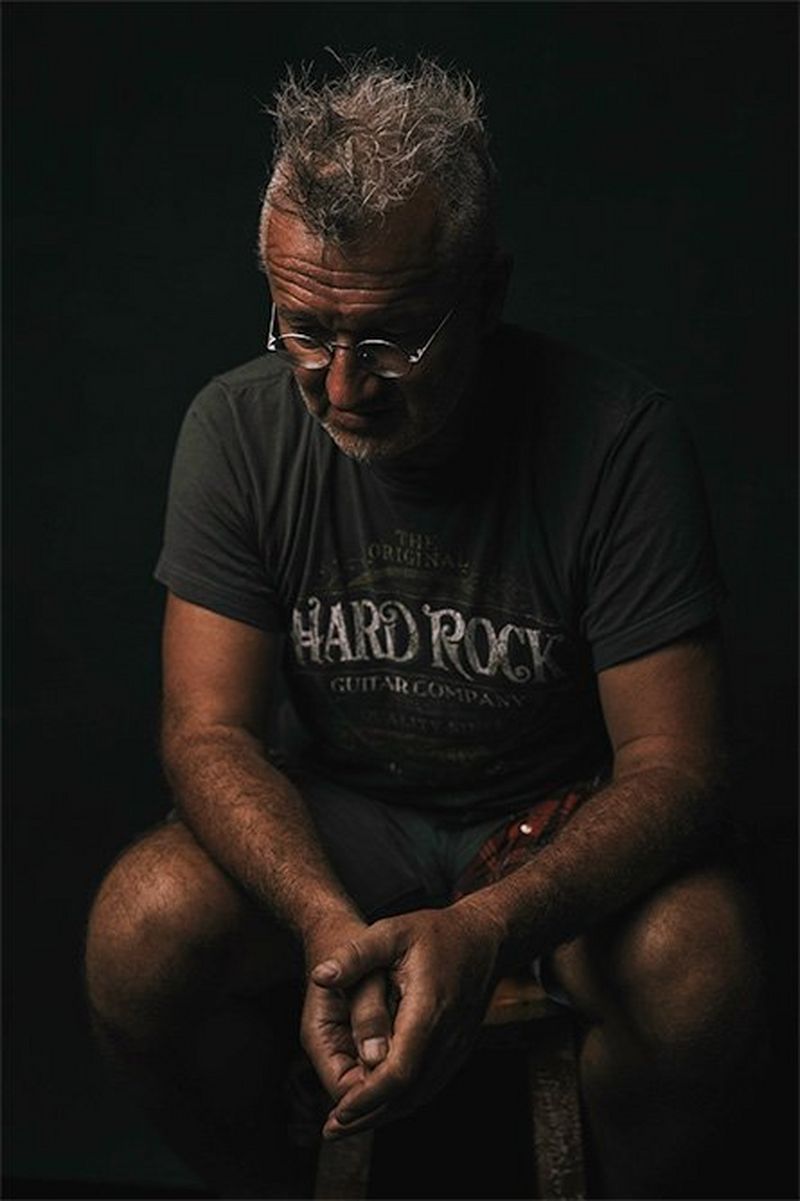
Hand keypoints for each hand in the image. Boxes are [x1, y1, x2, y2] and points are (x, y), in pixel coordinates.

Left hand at [309, 898, 504, 1138]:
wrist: (484, 939)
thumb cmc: (436, 933)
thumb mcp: (392, 932)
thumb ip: (356, 954)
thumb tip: (319, 976)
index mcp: (428, 1011)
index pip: (399, 1071)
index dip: (368, 1096)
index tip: (339, 1111)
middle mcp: (447, 1037)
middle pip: (408, 1094)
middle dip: (369, 1116)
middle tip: (332, 1129)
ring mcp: (457, 1047)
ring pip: (420, 1095)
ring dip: (384, 1113)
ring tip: (347, 1124)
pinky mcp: (458, 1050)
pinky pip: (430, 1085)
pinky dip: (402, 1100)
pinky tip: (379, 1104)